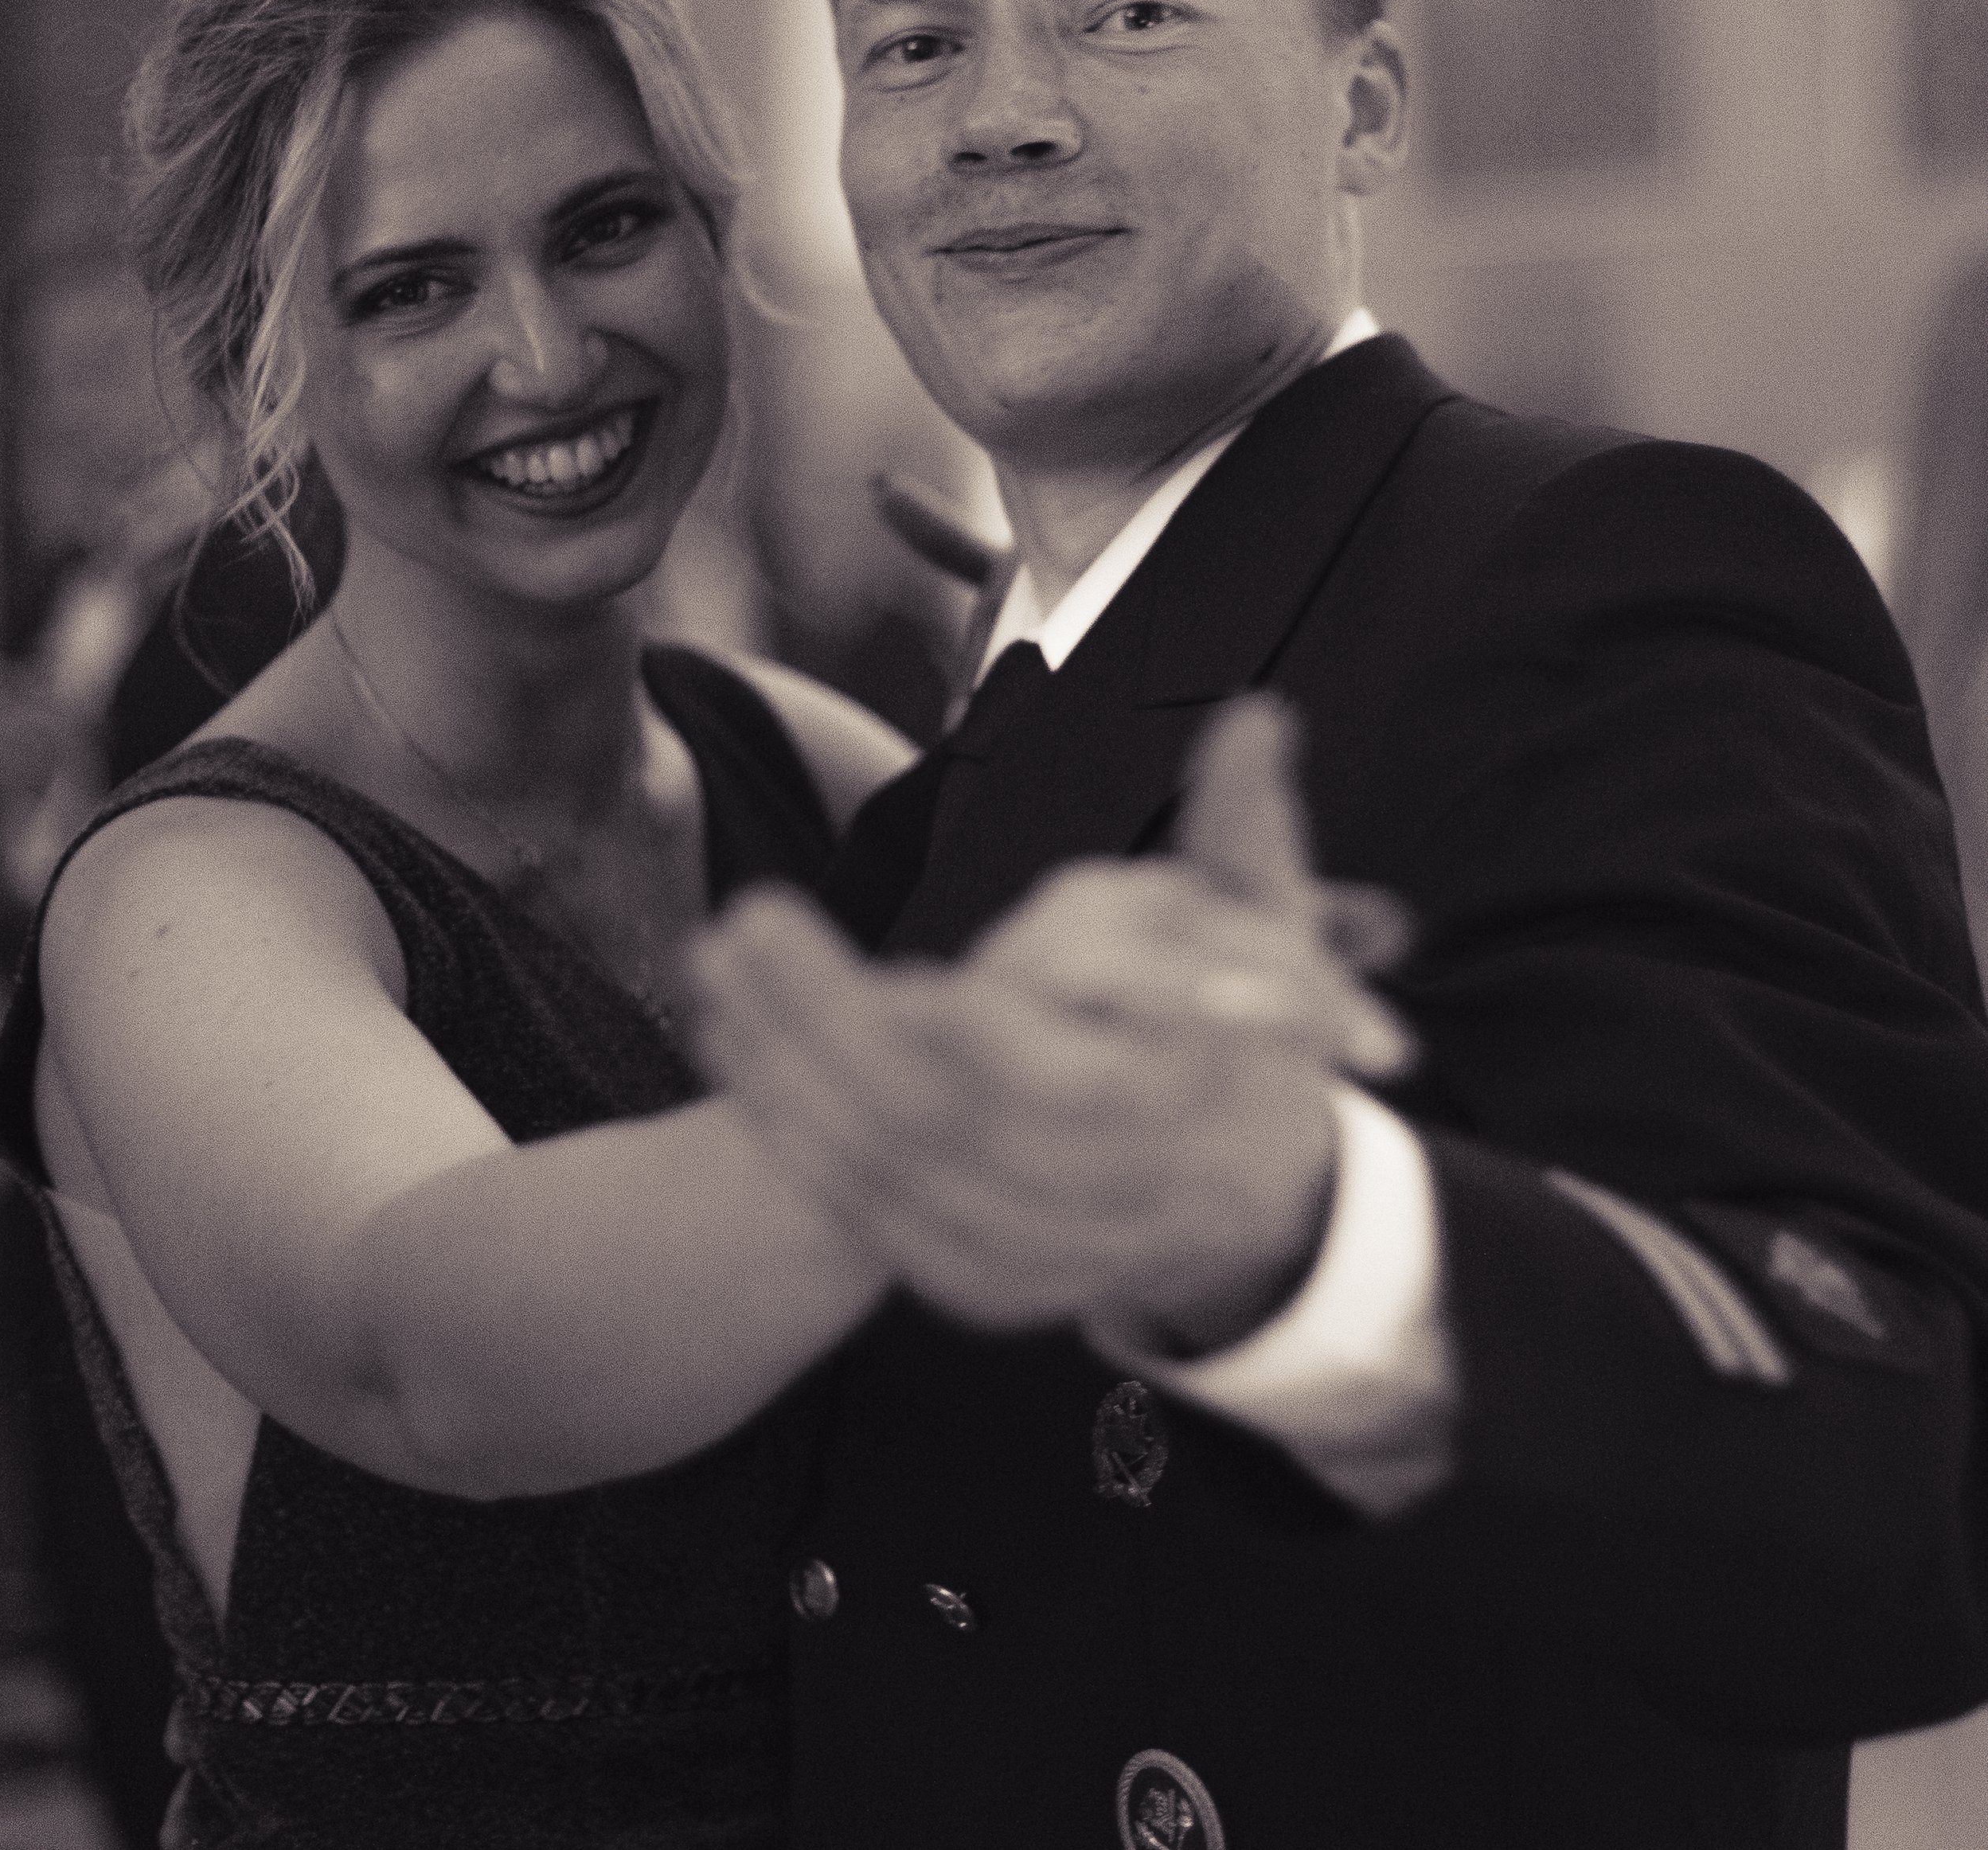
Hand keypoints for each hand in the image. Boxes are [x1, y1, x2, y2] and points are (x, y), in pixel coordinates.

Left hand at [689, 693, 1416, 1346]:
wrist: (1250, 1195)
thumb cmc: (1253, 1035)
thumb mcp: (1275, 923)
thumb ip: (1248, 822)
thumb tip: (1254, 715)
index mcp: (1195, 1103)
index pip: (1079, 1086)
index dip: (985, 1040)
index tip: (900, 975)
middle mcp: (1114, 1192)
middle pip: (948, 1120)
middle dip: (833, 1024)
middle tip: (751, 920)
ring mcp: (1040, 1247)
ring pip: (889, 1169)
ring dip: (786, 1070)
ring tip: (717, 963)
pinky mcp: (979, 1277)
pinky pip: (864, 1212)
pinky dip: (791, 1130)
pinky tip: (734, 1045)